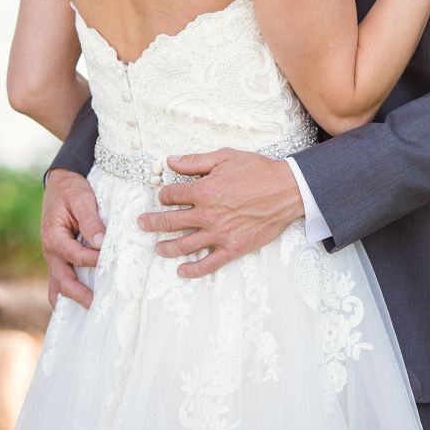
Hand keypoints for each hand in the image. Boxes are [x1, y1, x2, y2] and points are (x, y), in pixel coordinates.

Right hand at [41, 169, 104, 310]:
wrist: (60, 183)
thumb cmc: (71, 190)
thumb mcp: (81, 199)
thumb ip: (91, 220)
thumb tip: (102, 243)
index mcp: (54, 237)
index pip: (76, 256)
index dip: (94, 260)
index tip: (111, 261)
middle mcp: (51, 252)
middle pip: (62, 281)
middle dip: (79, 296)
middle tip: (97, 307)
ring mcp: (54, 258)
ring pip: (59, 286)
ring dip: (72, 300)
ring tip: (90, 313)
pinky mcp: (60, 259)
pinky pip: (62, 280)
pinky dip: (70, 293)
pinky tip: (85, 302)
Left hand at [138, 150, 303, 277]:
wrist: (287, 191)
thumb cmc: (258, 171)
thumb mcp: (225, 157)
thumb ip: (195, 161)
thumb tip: (171, 161)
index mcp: (203, 192)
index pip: (172, 196)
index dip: (163, 195)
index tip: (163, 197)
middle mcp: (207, 215)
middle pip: (170, 222)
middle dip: (152, 223)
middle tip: (142, 224)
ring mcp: (219, 235)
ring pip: (183, 246)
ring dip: (166, 248)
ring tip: (157, 248)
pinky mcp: (233, 249)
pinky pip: (208, 264)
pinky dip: (193, 270)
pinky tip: (182, 271)